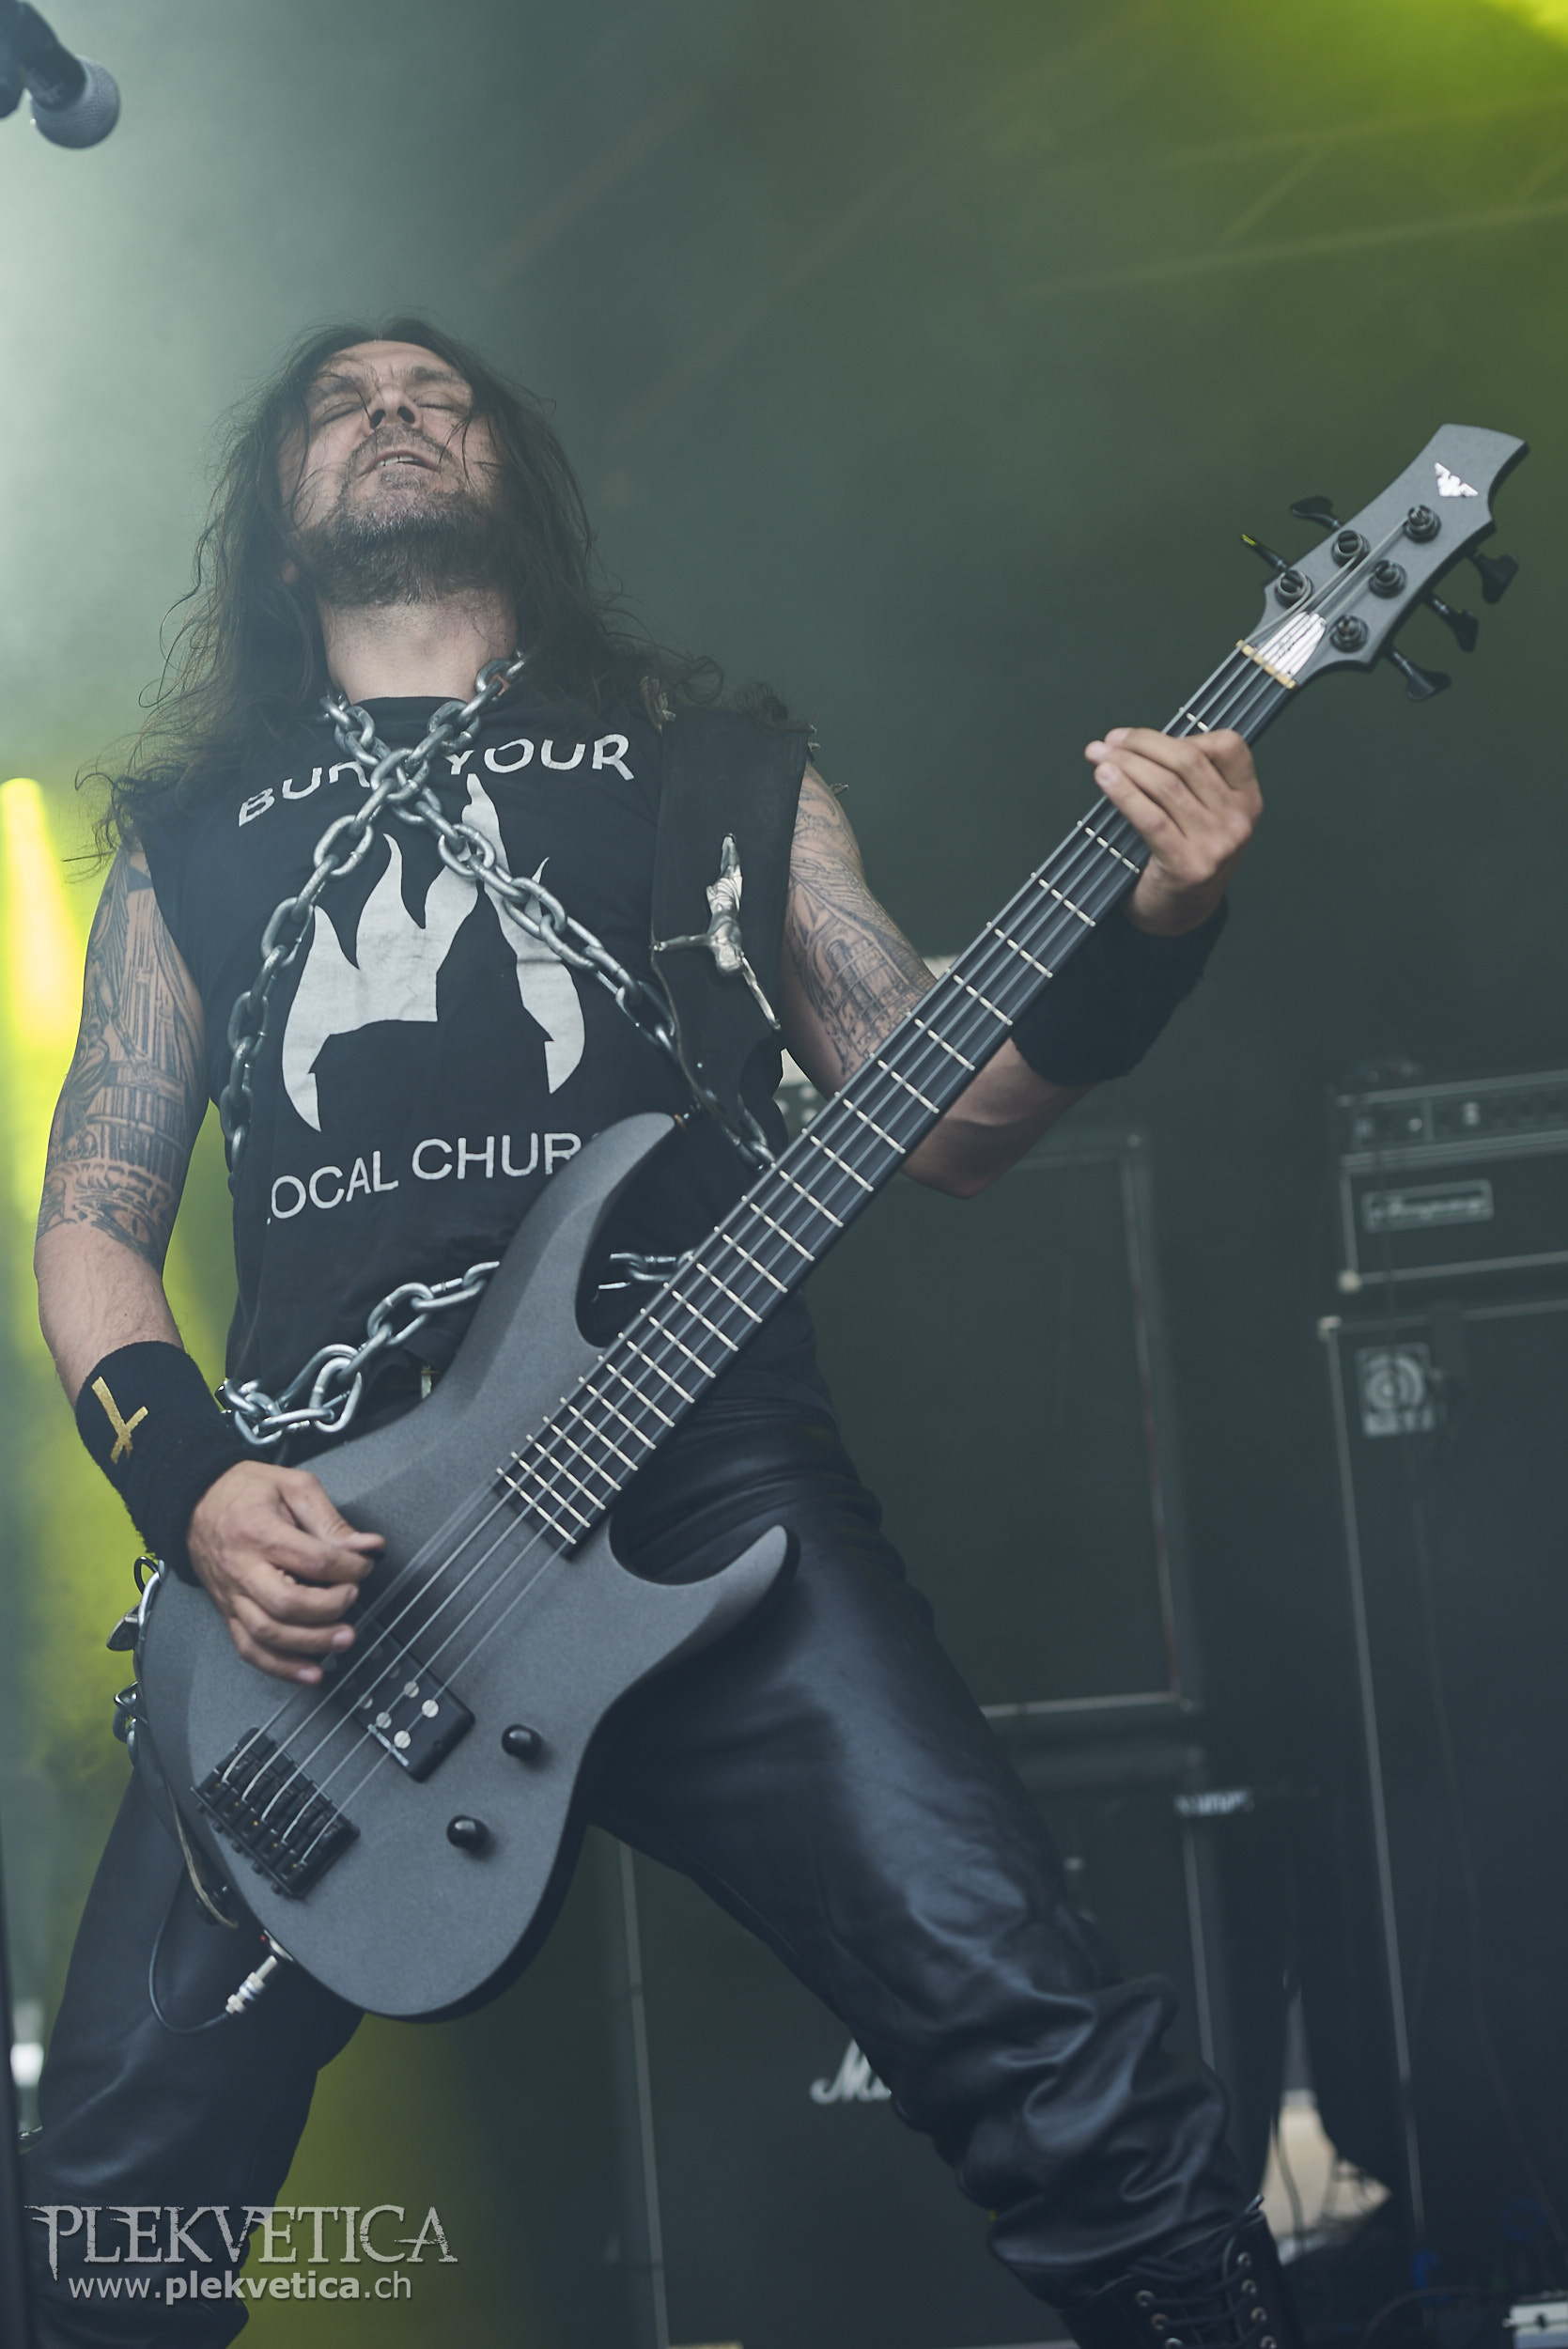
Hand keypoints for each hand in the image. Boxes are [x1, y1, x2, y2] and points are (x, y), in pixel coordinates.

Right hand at [187, 1460, 383, 1684]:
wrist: (196, 1501)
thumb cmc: (246, 1492)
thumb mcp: (294, 1487)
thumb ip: (331, 1520)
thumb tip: (367, 1546)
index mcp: (259, 1532)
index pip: (312, 1560)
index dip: (348, 1567)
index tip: (364, 1564)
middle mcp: (242, 1569)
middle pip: (286, 1604)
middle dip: (329, 1608)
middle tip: (353, 1597)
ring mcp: (232, 1596)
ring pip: (268, 1634)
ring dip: (310, 1643)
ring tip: (343, 1639)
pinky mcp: (228, 1613)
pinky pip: (250, 1649)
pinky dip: (281, 1667)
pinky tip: (310, 1673)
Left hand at [1084, 727, 1261, 936]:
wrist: (1179, 915)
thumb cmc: (1184, 856)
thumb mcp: (1204, 816)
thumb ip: (1188, 781)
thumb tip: (1135, 743)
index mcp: (1247, 800)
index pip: (1228, 746)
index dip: (1181, 734)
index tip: (1137, 737)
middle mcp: (1238, 820)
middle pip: (1188, 760)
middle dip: (1142, 744)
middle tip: (1108, 742)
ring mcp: (1217, 844)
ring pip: (1166, 785)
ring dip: (1126, 764)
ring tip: (1098, 757)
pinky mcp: (1188, 865)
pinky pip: (1151, 817)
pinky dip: (1124, 792)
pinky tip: (1105, 779)